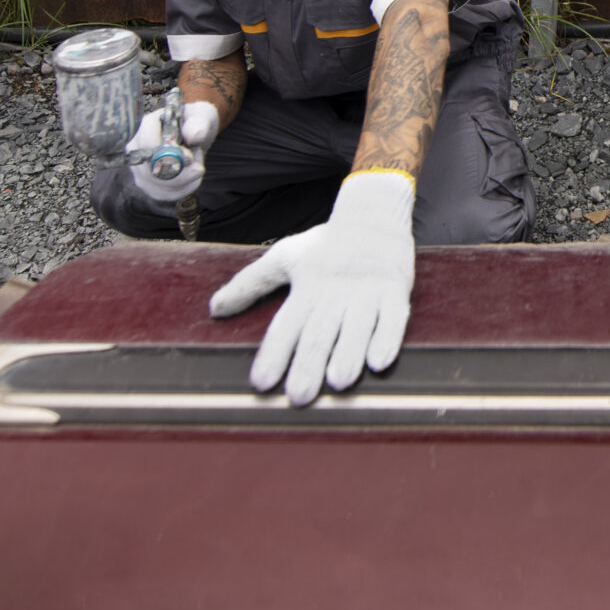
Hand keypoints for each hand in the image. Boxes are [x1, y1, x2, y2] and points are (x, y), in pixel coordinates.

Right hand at [128, 100, 218, 204]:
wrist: (192, 137)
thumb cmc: (194, 123)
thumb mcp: (201, 116)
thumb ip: (199, 123)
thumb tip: (194, 134)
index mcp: (147, 125)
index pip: (147, 143)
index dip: (169, 154)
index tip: (189, 156)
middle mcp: (136, 146)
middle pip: (150, 170)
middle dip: (180, 173)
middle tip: (199, 168)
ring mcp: (138, 167)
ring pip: (157, 185)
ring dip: (184, 180)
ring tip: (196, 167)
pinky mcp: (147, 183)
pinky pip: (163, 194)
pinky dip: (183, 189)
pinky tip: (192, 179)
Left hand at [209, 171, 416, 404]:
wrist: (371, 213)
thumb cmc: (324, 244)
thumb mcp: (283, 257)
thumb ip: (249, 284)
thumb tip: (214, 309)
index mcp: (307, 286)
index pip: (286, 325)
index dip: (274, 354)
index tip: (261, 382)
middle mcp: (335, 291)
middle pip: (319, 332)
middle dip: (309, 364)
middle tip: (299, 396)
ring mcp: (366, 291)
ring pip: (356, 327)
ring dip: (348, 354)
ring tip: (339, 382)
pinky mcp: (394, 289)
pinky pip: (393, 318)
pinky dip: (387, 339)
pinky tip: (379, 363)